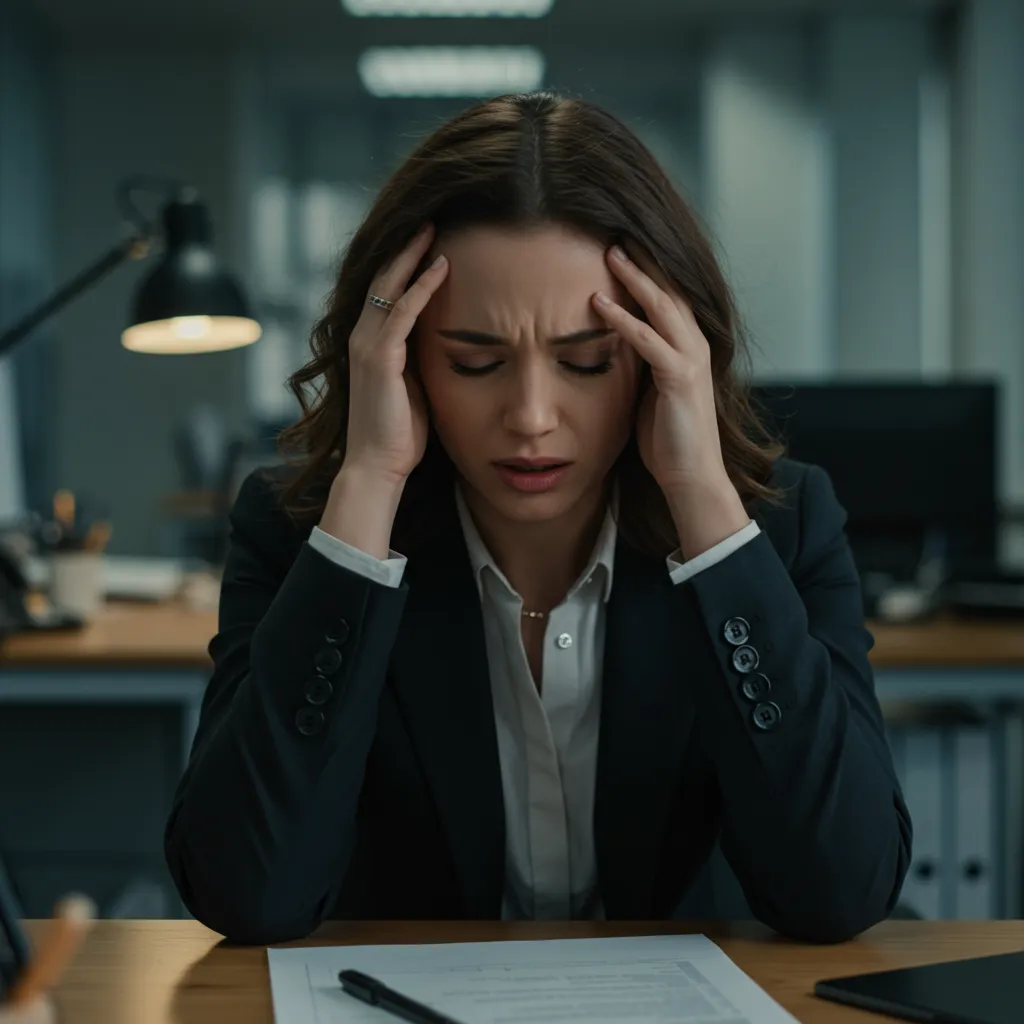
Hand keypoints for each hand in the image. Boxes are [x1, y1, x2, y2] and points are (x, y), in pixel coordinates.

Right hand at [342, 223, 448, 486]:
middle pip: (384, 279)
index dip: (405, 263)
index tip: (430, 238)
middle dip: (406, 247)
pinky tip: (441, 266)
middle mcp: (363, 338)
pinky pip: (402, 313)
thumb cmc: (399, 433)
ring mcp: (367, 346)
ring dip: (413, 256)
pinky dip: (422, 287)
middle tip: (431, 217)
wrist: (378, 466)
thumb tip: (444, 342)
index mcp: (371, 344)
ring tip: (434, 228)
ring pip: (389, 287)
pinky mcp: (379, 359)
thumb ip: (419, 360)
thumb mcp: (414, 386)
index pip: (386, 291)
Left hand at [592, 243, 748, 555]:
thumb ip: (640, 360)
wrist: (691, 475)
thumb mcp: (649, 389)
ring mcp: (691, 360)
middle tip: (615, 232)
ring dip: (635, 278)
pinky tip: (599, 304)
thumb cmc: (667, 437)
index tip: (620, 244)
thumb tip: (614, 339)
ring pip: (663, 306)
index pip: (669, 296)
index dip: (647, 269)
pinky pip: (649, 341)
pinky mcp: (680, 379)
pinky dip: (623, 320)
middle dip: (644, 260)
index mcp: (689, 345)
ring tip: (609, 252)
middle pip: (670, 289)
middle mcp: (696, 345)